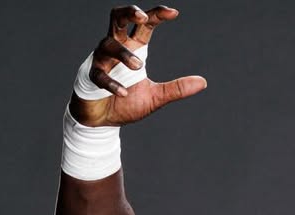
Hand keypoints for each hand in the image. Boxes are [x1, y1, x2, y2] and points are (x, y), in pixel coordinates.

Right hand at [69, 6, 205, 126]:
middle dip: (129, 13)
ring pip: (109, 45)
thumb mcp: (155, 96)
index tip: (173, 13)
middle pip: (117, 18)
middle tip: (142, 17)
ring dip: (124, 54)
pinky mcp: (91, 77)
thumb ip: (176, 88)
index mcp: (132, 48)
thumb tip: (203, 82)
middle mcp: (115, 48)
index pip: (143, 25)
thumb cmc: (126, 103)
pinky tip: (123, 93)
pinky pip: (100, 75)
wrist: (102, 121)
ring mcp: (102, 60)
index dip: (156, 15)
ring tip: (139, 66)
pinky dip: (112, 83)